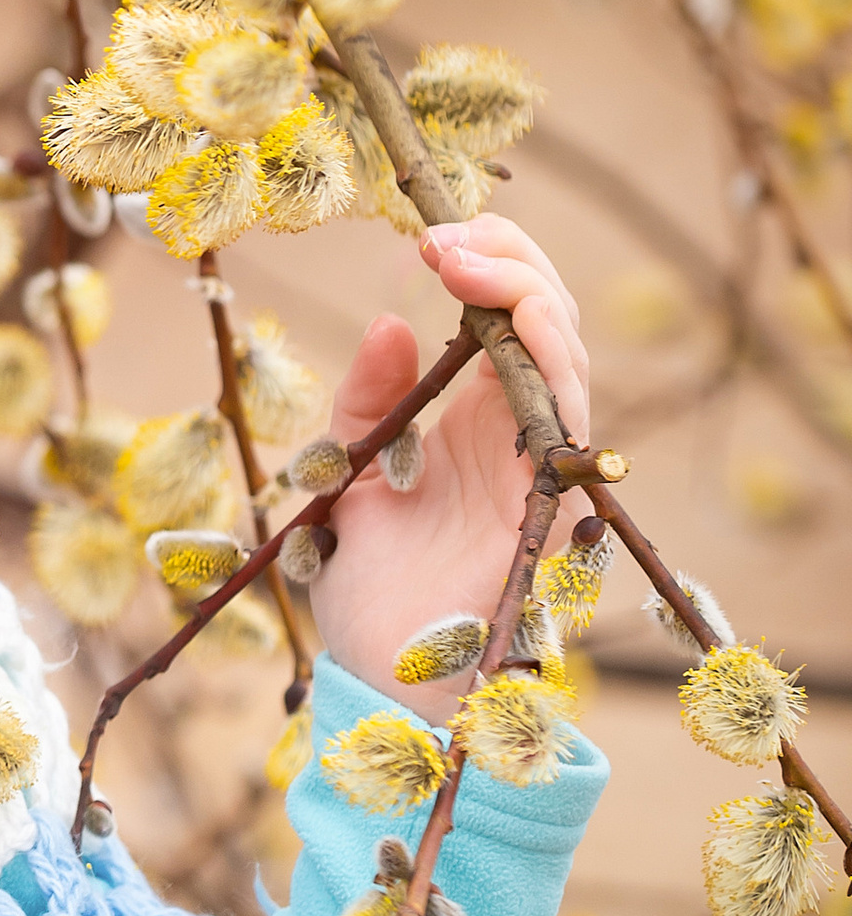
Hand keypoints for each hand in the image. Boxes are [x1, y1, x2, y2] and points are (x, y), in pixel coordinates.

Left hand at [308, 218, 590, 721]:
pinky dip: (550, 363)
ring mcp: (539, 467)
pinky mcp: (551, 506)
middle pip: (547, 320)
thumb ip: (368, 400)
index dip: (484, 262)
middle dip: (508, 260)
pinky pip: (570, 422)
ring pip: (568, 358)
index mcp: (471, 419)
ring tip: (466, 260)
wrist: (379, 681)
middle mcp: (516, 435)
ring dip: (526, 296)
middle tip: (444, 237)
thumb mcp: (344, 471)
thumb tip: (393, 322)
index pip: (504, 316)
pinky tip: (513, 325)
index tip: (429, 234)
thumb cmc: (367, 586)